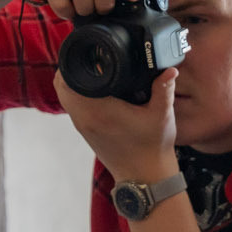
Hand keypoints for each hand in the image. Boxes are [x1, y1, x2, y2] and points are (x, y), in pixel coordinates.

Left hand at [54, 67, 179, 182]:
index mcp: (98, 110)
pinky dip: (78, 96)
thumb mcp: (162, 115)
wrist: (145, 178)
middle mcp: (85, 118)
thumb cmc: (153, 149)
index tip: (86, 52)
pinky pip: (73, 107)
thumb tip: (170, 69)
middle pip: (61, 85)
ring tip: (92, 71)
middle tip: (89, 58)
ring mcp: (82, 127)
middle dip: (70, 69)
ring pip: (65, 97)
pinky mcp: (86, 133)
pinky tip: (96, 90)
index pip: (68, 79)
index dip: (72, 61)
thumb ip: (164, 89)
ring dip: (72, 83)